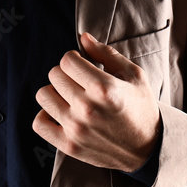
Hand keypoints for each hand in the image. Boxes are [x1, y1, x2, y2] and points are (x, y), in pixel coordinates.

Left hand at [33, 31, 161, 171]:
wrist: (148, 149)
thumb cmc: (141, 108)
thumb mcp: (134, 76)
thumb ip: (106, 54)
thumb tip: (83, 37)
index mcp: (104, 88)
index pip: (67, 60)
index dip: (75, 59)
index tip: (83, 65)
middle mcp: (87, 108)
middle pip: (54, 75)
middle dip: (66, 73)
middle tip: (80, 82)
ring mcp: (76, 129)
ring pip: (44, 95)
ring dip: (55, 92)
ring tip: (70, 96)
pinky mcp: (69, 146)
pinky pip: (39, 123)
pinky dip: (46, 115)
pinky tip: (60, 112)